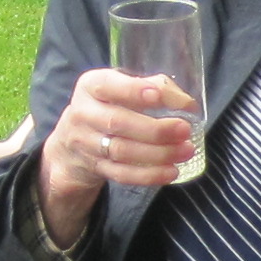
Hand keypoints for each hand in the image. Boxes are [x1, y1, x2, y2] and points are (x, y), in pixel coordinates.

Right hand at [37, 67, 200, 243]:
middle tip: (184, 129)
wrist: (74, 140)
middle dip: (154, 129)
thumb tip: (186, 102)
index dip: (132, 91)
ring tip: (186, 150)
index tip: (157, 95)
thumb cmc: (110, 106)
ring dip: (158, 154)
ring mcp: (86, 143)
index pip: (107, 85)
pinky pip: (122, 174)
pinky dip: (149, 175)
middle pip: (117, 123)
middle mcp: (83, 113)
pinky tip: (172, 171)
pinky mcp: (96, 167)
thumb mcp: (123, 87)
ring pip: (121, 151)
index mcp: (91, 86)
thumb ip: (155, 87)